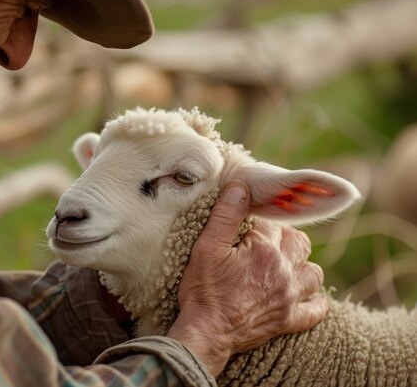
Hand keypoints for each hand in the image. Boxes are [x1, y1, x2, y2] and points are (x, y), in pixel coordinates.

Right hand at [167, 180, 327, 374]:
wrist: (206, 333)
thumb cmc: (204, 290)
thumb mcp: (207, 246)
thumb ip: (226, 214)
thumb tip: (241, 185)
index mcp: (265, 250)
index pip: (272, 224)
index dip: (258, 223)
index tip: (247, 227)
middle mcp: (284, 271)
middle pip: (300, 243)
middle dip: (286, 238)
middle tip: (266, 242)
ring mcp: (289, 298)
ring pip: (313, 274)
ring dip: (303, 266)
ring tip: (286, 265)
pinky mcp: (287, 321)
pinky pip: (315, 311)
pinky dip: (316, 303)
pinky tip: (308, 297)